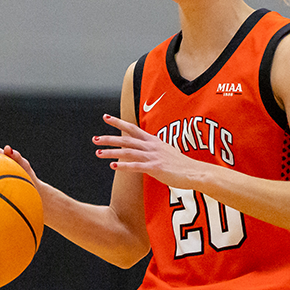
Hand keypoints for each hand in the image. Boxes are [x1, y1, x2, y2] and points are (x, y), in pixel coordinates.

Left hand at [94, 115, 209, 189]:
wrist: (194, 172)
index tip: (105, 117)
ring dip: (112, 152)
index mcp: (153, 140)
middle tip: (95, 139)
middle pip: (126, 139)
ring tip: (98, 153)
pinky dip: (123, 165)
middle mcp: (151, 146)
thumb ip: (153, 149)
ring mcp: (153, 156)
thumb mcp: (165, 151)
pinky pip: (136, 166)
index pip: (132, 128)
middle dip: (109, 138)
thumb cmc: (180, 164)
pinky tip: (112, 166)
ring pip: (128, 152)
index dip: (118, 122)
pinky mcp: (155, 168)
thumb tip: (143, 150)